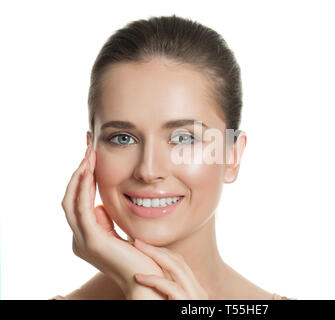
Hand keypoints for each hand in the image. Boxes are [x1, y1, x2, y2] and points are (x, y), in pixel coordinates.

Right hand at [61, 145, 165, 298]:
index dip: (82, 180)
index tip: (91, 158)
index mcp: (87, 238)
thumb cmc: (142, 259)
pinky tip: (90, 170)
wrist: (148, 281)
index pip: (78, 203)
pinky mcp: (92, 241)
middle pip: (70, 198)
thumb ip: (108, 222)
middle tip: (87, 149)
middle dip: (78, 172)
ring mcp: (83, 241)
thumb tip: (99, 207)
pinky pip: (82, 208)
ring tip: (88, 154)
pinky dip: (84, 187)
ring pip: (71, 201)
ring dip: (79, 175)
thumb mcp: (122, 234)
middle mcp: (80, 239)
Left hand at [132, 238, 208, 299]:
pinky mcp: (186, 303)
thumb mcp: (176, 302)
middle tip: (137, 241)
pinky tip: (138, 276)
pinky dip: (153, 279)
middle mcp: (198, 292)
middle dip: (157, 249)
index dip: (162, 253)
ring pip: (176, 268)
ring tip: (136, 248)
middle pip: (179, 261)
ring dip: (154, 255)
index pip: (181, 264)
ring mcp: (194, 297)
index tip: (144, 248)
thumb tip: (155, 283)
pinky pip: (169, 287)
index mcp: (195, 291)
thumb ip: (170, 294)